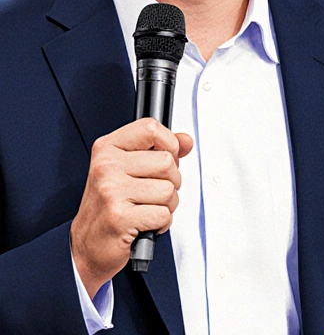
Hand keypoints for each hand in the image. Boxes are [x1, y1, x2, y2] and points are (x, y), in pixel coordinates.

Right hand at [70, 118, 193, 297]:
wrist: (87, 244)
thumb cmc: (109, 206)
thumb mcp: (129, 169)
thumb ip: (159, 150)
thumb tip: (186, 140)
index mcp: (107, 149)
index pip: (150, 128)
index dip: (169, 144)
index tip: (164, 157)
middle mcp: (106, 166)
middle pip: (167, 162)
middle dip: (170, 182)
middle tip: (150, 194)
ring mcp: (111, 191)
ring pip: (169, 190)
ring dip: (166, 205)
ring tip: (145, 209)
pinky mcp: (119, 217)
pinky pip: (164, 214)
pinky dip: (161, 223)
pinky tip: (143, 224)